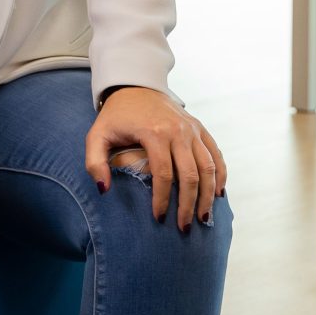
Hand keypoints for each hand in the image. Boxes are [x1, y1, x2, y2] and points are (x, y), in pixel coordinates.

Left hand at [84, 87, 226, 230]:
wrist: (135, 87)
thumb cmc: (115, 117)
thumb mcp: (97, 136)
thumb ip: (95, 163)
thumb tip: (104, 189)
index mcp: (153, 133)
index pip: (163, 174)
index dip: (163, 199)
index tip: (159, 218)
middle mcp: (177, 131)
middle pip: (190, 174)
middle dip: (188, 204)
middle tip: (184, 227)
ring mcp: (192, 129)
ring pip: (208, 167)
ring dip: (208, 195)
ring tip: (204, 218)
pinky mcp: (200, 128)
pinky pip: (215, 154)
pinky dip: (220, 175)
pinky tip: (218, 194)